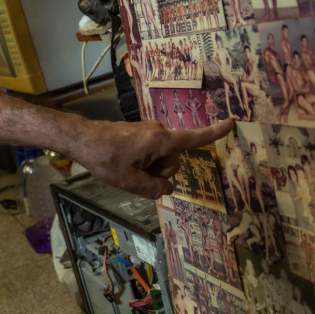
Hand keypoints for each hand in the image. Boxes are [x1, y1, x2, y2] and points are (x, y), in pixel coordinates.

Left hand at [77, 118, 234, 198]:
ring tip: (125, 167)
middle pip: (172, 161)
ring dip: (148, 168)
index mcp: (160, 140)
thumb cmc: (105, 158)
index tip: (232, 123)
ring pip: (160, 159)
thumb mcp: (130, 181)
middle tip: (134, 173)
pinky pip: (150, 153)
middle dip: (159, 172)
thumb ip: (153, 189)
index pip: (193, 139)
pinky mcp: (140, 134)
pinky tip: (124, 163)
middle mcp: (158, 132)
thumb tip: (167, 190)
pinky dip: (142, 162)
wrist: (82, 139)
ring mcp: (149, 131)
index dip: (214, 134)